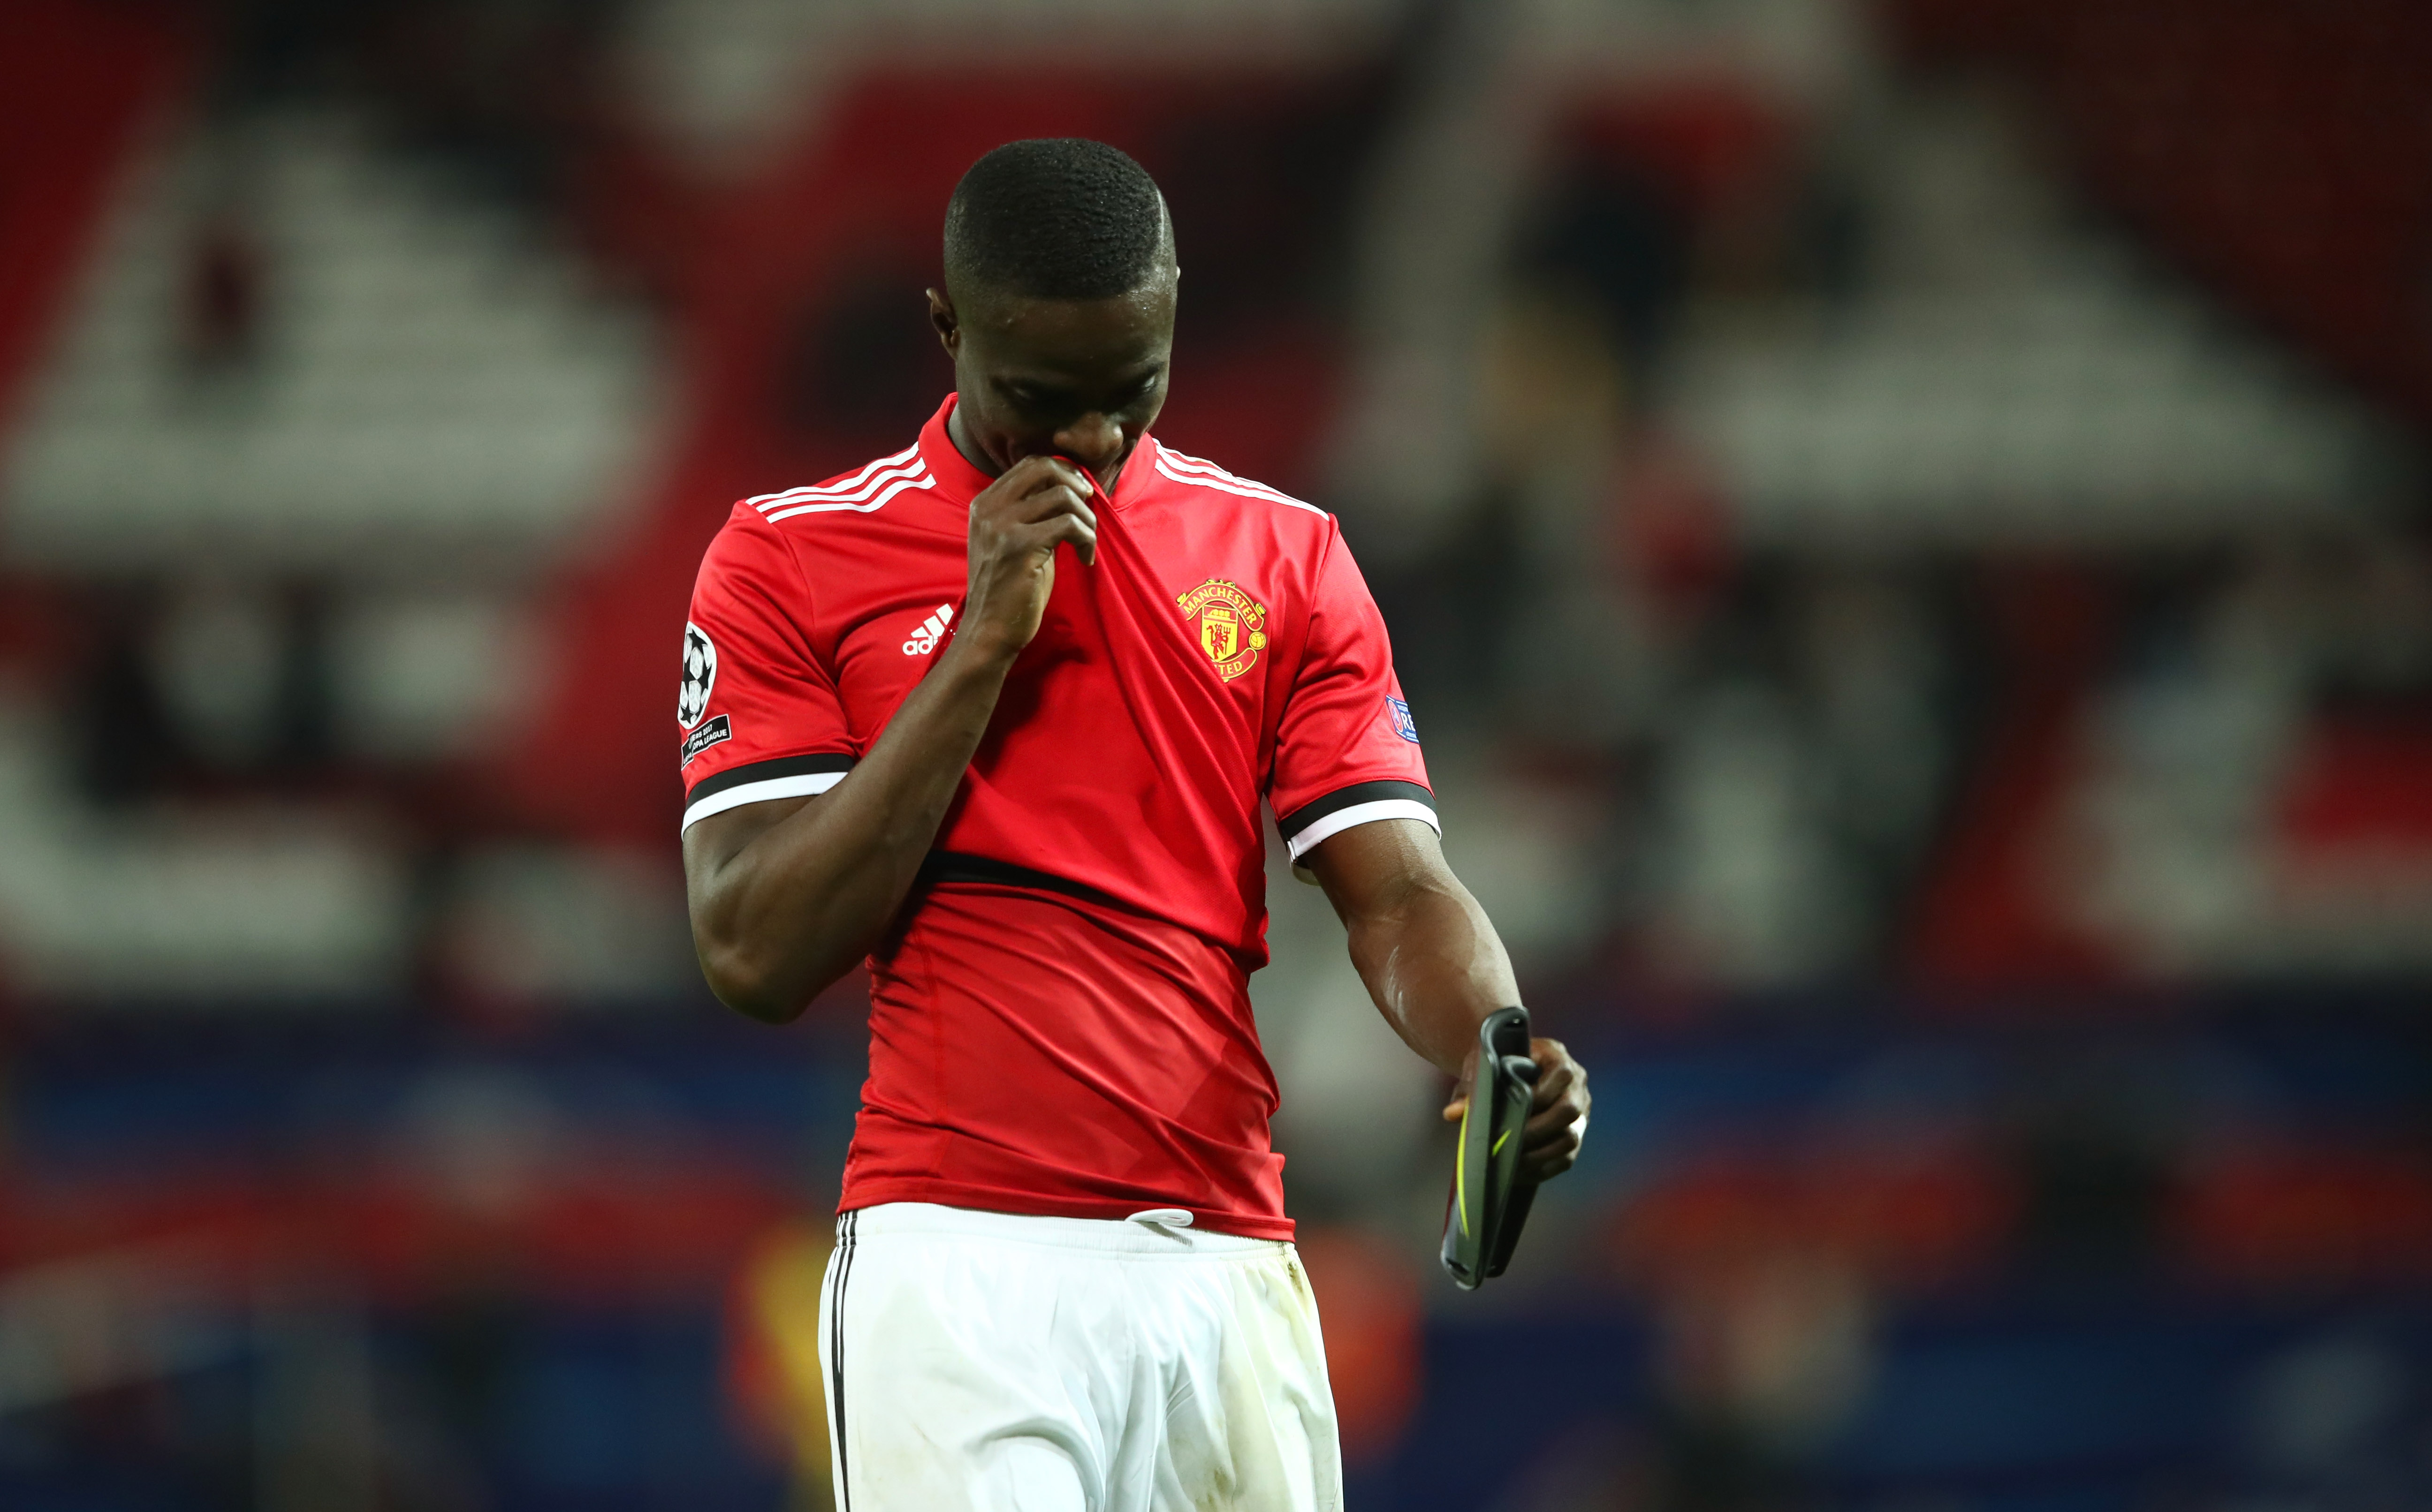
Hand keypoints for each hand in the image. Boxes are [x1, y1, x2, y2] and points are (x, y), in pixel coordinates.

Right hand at [957, 455, 1097, 661]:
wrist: (990, 630)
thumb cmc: (1009, 589)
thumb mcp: (1013, 540)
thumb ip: (1031, 512)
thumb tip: (1070, 488)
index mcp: (985, 503)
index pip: (1031, 463)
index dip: (1063, 472)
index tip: (1079, 496)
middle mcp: (990, 508)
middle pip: (1045, 467)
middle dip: (1076, 485)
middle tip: (1088, 512)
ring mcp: (1002, 525)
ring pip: (1063, 496)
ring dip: (1087, 519)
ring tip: (1087, 543)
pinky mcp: (1020, 546)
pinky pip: (1069, 525)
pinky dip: (1086, 540)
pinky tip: (1085, 559)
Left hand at [1442, 1036, 1588, 1184]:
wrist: (1511, 1070)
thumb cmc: (1498, 1063)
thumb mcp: (1484, 1064)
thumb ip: (1470, 1086)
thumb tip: (1453, 1114)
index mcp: (1557, 1057)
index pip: (1558, 1078)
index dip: (1534, 1099)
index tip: (1506, 1113)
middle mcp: (1576, 1084)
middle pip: (1569, 1111)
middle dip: (1536, 1131)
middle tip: (1505, 1142)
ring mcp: (1581, 1111)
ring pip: (1571, 1139)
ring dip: (1539, 1155)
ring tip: (1509, 1163)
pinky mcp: (1575, 1135)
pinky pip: (1566, 1158)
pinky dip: (1542, 1168)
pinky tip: (1517, 1172)